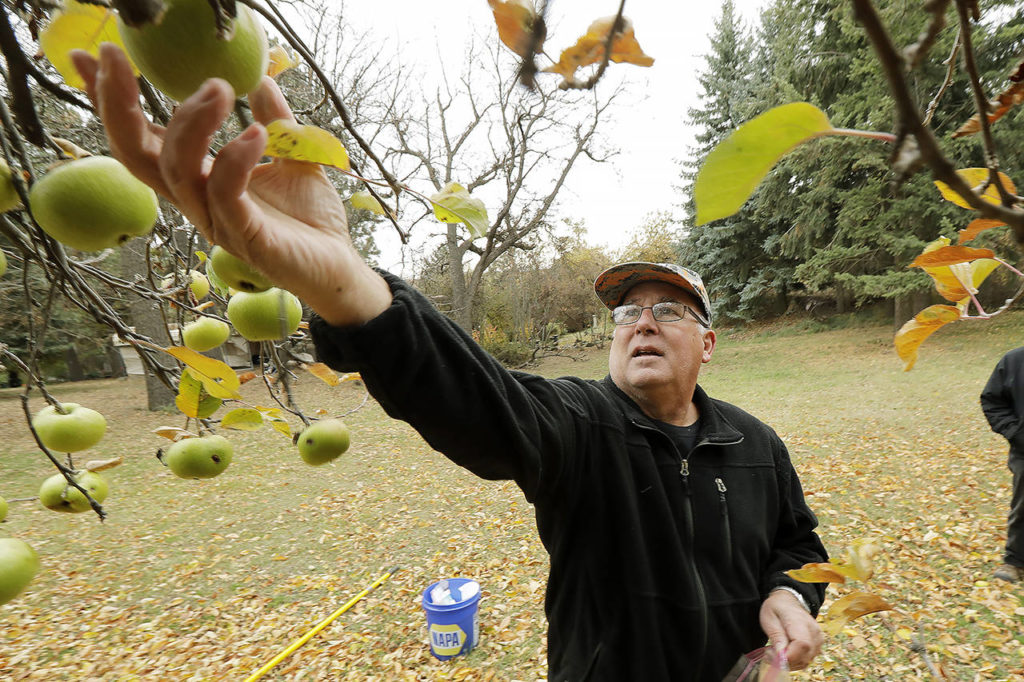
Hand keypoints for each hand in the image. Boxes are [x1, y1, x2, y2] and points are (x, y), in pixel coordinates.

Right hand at [70, 44, 390, 325]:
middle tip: (118, 59)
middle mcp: (196, 202)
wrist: (339, 267)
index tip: (92, 57)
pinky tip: (255, 133)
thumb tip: (261, 77)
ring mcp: (216, 222)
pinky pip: (226, 194)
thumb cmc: (310, 220)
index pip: (142, 140)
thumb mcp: (293, 157)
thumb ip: (275, 119)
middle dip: (118, 106)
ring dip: (191, 122)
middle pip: (135, 156)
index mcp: (199, 181)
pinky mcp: (245, 238)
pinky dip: (236, 159)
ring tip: (220, 88)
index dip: (111, 102)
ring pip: (176, 170)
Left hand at [759, 589, 823, 670]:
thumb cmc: (777, 609)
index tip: (771, 654)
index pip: (802, 644)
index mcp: (801, 622)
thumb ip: (776, 636)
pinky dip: (795, 661)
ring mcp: (818, 639)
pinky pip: (806, 660)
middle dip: (785, 661)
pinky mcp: (817, 645)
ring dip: (789, 662)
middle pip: (804, 657)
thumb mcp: (769, 618)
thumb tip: (781, 655)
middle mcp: (814, 632)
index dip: (788, 655)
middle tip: (769, 652)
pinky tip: (785, 652)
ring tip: (776, 651)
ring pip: (805, 662)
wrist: (789, 602)